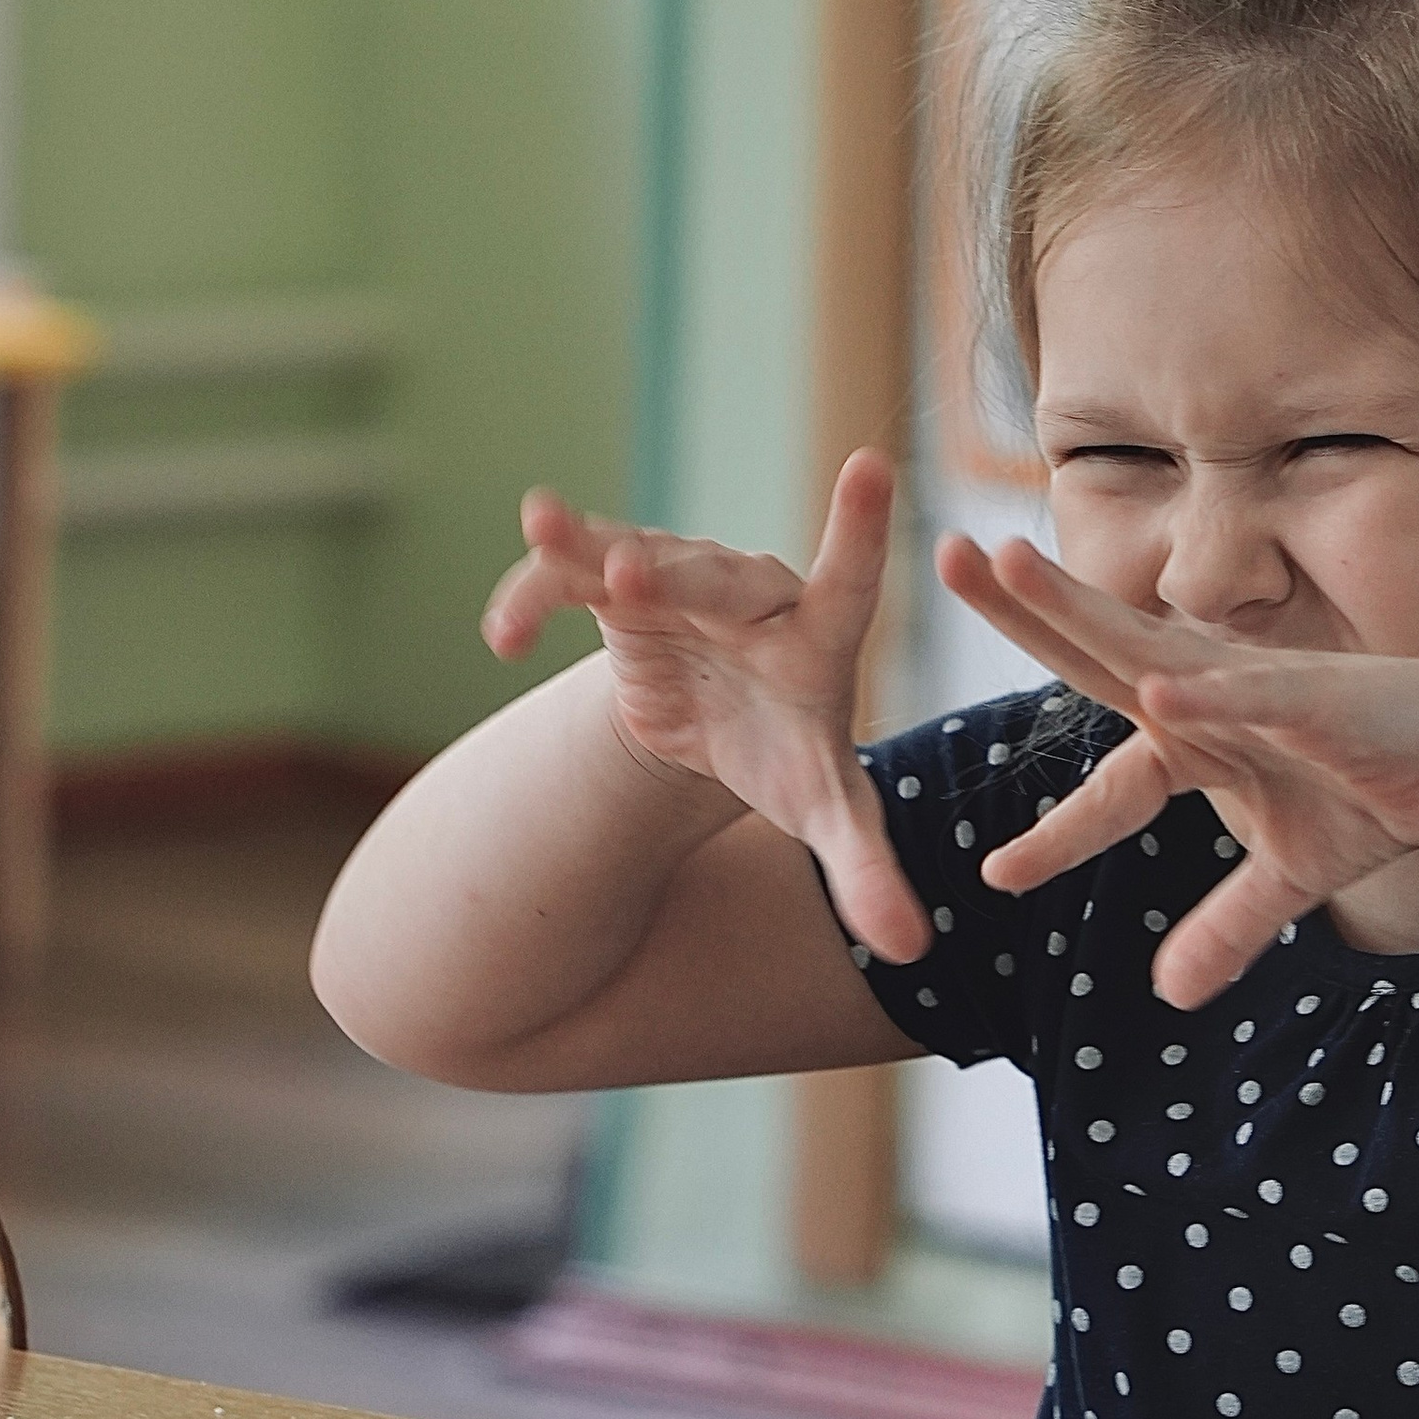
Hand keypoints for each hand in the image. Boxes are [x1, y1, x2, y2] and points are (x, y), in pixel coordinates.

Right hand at [480, 450, 930, 962]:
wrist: (722, 732)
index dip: (857, 527)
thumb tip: (915, 953)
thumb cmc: (790, 760)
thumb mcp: (828, 814)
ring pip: (639, 559)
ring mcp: (683, 584)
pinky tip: (502, 640)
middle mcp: (755, 596)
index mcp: (821, 640)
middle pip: (718, 580)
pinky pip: (574, 579)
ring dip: (590, 553)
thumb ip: (867, 873)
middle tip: (637, 573)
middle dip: (676, 579)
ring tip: (546, 528)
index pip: (850, 580)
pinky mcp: (620, 590)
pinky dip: (537, 595)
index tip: (872, 464)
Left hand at [937, 534, 1418, 1007]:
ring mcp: (1261, 689)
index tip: (995, 880)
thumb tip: (1169, 995)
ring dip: (1082, 610)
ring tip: (1015, 568)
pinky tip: (1156, 692)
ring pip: (1154, 647)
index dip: (1055, 834)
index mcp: (1201, 738)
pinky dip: (1207, 696)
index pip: (1107, 781)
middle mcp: (1216, 696)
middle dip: (1023, 608)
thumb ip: (1226, 925)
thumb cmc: (1381, 795)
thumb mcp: (1293, 877)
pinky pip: (1252, 697)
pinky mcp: (1318, 699)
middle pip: (1100, 651)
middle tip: (947, 554)